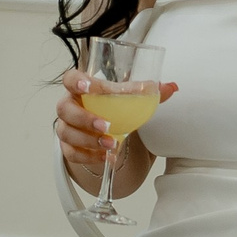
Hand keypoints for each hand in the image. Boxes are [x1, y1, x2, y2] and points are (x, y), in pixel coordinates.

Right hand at [53, 69, 179, 180]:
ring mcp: (67, 127)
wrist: (106, 133)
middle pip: (64, 109)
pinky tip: (106, 157)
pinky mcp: (69, 147)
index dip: (76, 82)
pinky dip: (90, 157)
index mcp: (82, 88)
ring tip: (111, 144)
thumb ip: (147, 93)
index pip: (71, 79)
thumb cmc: (113, 110)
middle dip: (84, 118)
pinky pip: (72, 153)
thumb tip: (172, 87)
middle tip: (106, 125)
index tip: (87, 87)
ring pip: (66, 132)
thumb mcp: (129, 101)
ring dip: (89, 140)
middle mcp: (70, 106)